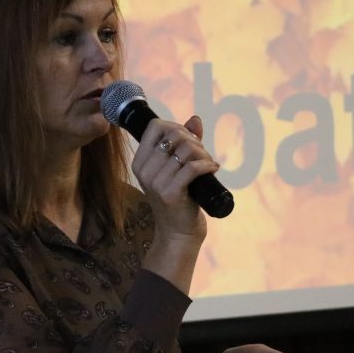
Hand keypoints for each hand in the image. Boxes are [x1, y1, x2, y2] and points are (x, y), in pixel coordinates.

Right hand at [132, 115, 217, 241]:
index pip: (155, 126)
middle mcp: (144, 171)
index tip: (187, 139)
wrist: (178, 233)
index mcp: (140, 162)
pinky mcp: (170, 193)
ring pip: (185, 151)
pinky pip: (193, 167)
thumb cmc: (179, 198)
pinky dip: (207, 165)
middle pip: (173, 136)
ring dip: (203, 153)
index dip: (175, 126)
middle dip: (193, 140)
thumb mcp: (176, 169)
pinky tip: (213, 169)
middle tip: (202, 154)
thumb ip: (184, 143)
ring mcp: (156, 183)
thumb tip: (195, 119)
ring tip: (207, 162)